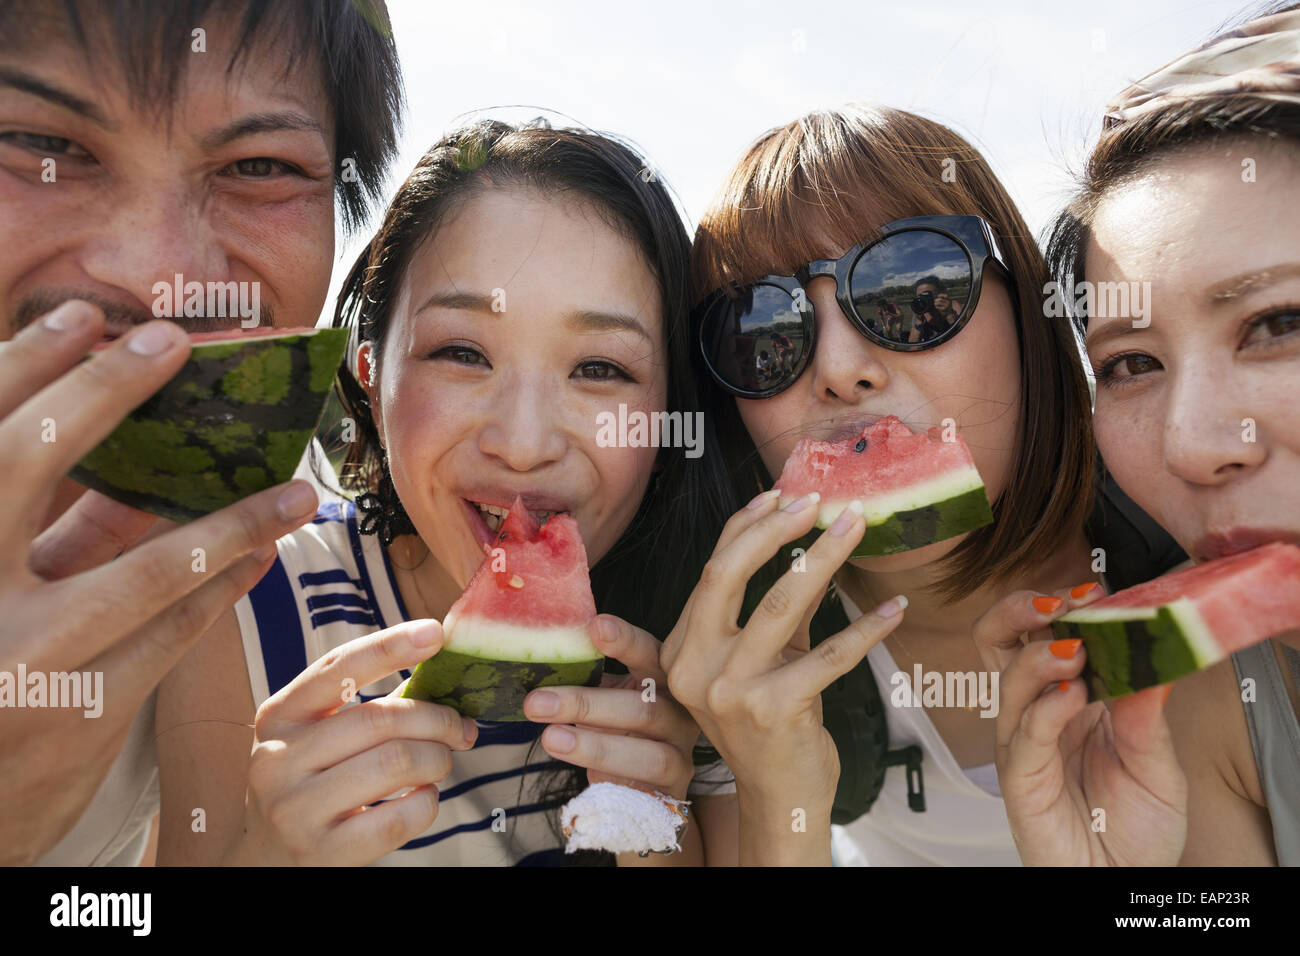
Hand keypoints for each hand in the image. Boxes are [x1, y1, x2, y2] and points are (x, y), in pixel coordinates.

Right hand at [0, 302, 319, 864]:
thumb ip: (49, 529)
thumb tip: (124, 452)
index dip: (21, 368)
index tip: (83, 320)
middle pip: (22, 465)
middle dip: (99, 394)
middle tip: (168, 341)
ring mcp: (20, 658)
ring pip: (139, 568)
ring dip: (229, 519)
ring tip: (291, 486)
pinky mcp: (80, 711)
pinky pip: (172, 634)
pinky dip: (222, 589)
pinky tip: (261, 554)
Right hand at [226, 620, 477, 865]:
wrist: (268, 859)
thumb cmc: (312, 784)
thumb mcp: (318, 738)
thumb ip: (372, 708)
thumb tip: (443, 677)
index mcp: (279, 716)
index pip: (338, 667)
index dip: (390, 646)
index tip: (435, 632)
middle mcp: (277, 759)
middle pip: (380, 719)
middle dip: (437, 720)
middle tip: (461, 729)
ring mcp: (294, 809)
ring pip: (394, 763)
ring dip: (436, 760)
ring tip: (440, 764)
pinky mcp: (320, 852)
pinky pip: (398, 818)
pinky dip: (427, 804)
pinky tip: (423, 798)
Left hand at [523, 614, 699, 799]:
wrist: (645, 788)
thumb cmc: (620, 731)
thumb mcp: (605, 701)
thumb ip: (587, 681)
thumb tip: (536, 662)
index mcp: (662, 679)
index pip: (650, 654)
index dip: (626, 641)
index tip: (595, 626)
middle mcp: (679, 712)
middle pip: (643, 706)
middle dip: (585, 703)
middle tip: (536, 701)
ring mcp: (681, 752)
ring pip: (647, 751)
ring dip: (594, 746)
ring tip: (550, 738)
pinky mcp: (673, 789)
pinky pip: (645, 787)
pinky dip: (612, 779)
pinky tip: (582, 778)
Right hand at [661, 491, 905, 861]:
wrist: (780, 797)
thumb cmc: (771, 724)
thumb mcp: (760, 662)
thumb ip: (774, 609)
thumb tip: (806, 539)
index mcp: (682, 648)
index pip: (711, 571)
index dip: (745, 526)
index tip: (780, 494)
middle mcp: (695, 666)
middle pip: (727, 575)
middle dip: (774, 529)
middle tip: (818, 501)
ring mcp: (730, 690)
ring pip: (780, 603)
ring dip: (826, 557)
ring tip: (857, 526)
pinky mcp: (774, 710)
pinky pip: (829, 655)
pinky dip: (867, 627)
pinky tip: (895, 607)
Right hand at [973, 584, 1187, 865]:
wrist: (1121, 884)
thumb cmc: (1133, 828)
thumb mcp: (1158, 764)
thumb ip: (1147, 712)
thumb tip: (1154, 651)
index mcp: (1067, 697)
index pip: (1042, 632)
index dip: (1060, 604)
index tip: (1096, 588)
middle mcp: (1037, 712)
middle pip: (999, 640)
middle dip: (1019, 609)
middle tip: (1060, 600)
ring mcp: (1024, 742)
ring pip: (1008, 678)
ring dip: (1040, 654)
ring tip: (1076, 647)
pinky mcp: (1020, 777)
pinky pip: (1025, 732)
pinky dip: (1046, 706)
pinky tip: (1073, 694)